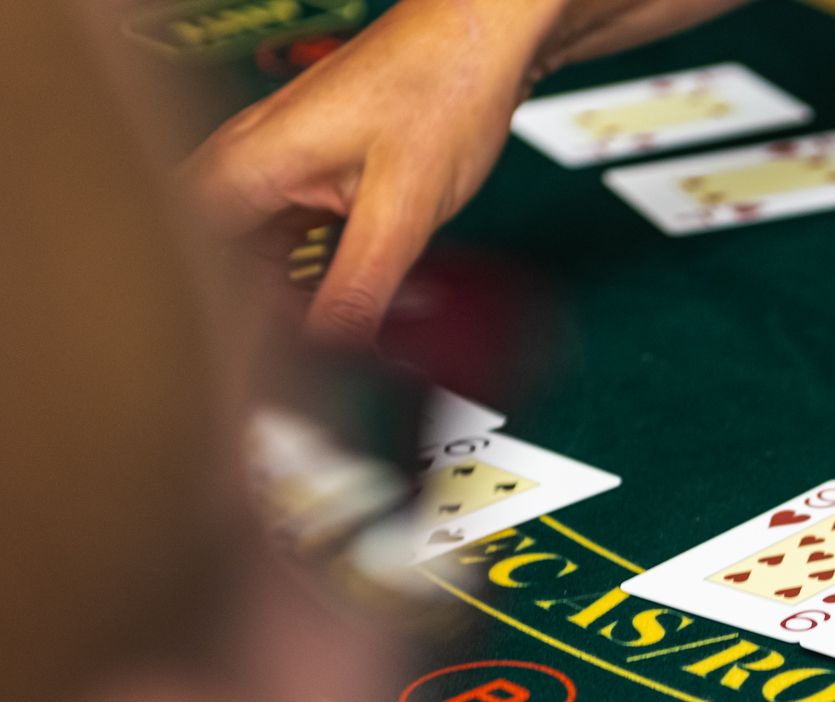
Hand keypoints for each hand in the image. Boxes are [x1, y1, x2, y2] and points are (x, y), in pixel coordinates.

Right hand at [184, 0, 559, 340]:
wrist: (480, 40)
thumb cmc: (443, 91)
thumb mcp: (404, 210)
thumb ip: (360, 285)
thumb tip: (330, 350)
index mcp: (251, 161)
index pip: (189, 255)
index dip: (212, 316)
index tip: (253, 364)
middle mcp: (249, 156)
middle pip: (210, 256)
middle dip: (245, 311)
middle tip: (292, 361)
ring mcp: (277, 162)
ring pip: (247, 247)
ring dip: (279, 294)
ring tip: (322, 340)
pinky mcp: (310, 170)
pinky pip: (282, 233)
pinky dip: (305, 269)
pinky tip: (339, 298)